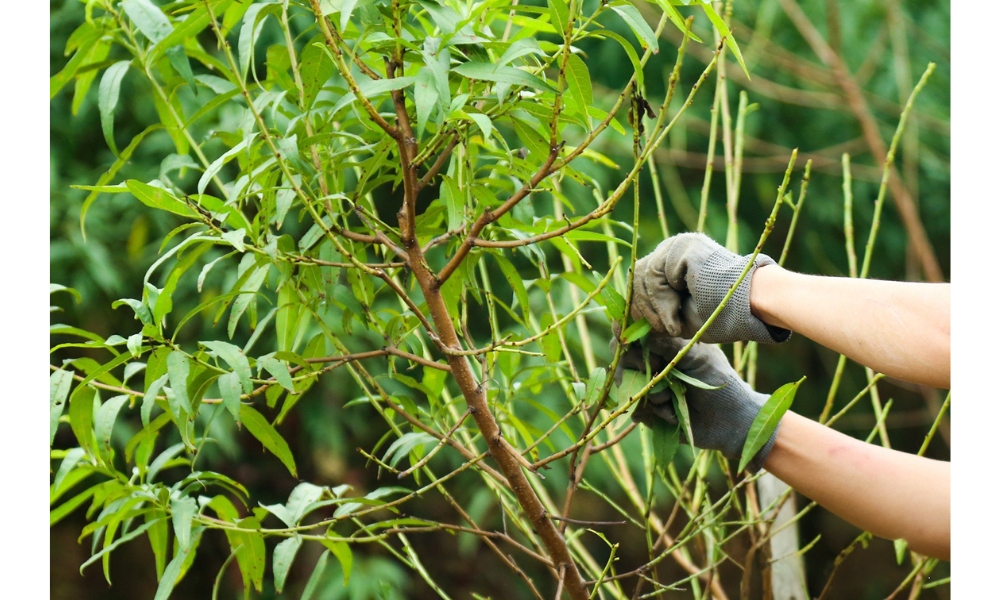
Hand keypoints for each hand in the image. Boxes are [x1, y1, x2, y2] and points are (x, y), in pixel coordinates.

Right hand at [614, 333, 778, 472]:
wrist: (731, 420)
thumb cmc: (719, 381)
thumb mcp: (698, 357)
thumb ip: (670, 345)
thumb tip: (643, 335)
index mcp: (663, 347)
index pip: (632, 339)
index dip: (633, 347)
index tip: (653, 359)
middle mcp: (651, 366)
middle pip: (622, 363)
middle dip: (641, 372)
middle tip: (663, 379)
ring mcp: (648, 389)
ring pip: (628, 388)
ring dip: (651, 395)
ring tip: (672, 399)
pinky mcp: (648, 412)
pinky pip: (635, 410)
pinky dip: (653, 412)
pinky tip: (672, 414)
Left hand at [631, 232, 790, 343]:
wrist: (751, 308)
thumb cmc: (721, 316)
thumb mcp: (676, 316)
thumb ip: (652, 311)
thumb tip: (616, 323)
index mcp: (671, 263)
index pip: (637, 280)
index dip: (634, 307)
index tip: (634, 332)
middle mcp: (672, 249)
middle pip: (635, 278)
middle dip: (641, 311)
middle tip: (658, 331)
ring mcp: (677, 244)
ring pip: (642, 279)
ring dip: (654, 311)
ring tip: (673, 326)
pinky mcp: (682, 247)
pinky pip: (654, 277)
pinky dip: (662, 303)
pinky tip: (676, 317)